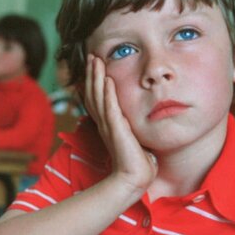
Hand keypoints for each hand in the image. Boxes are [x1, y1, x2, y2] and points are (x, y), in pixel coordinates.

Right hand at [83, 54, 156, 194]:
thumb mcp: (134, 138)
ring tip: (96, 61)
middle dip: (93, 73)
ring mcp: (108, 126)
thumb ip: (133, 126)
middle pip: (94, 93)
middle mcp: (104, 122)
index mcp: (107, 124)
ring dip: (97, 78)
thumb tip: (142, 116)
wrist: (133, 178)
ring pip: (99, 97)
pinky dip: (108, 93)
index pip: (97, 97)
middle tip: (91, 55)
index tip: (96, 65)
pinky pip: (110, 108)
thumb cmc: (137, 162)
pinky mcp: (116, 130)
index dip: (95, 80)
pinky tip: (108, 80)